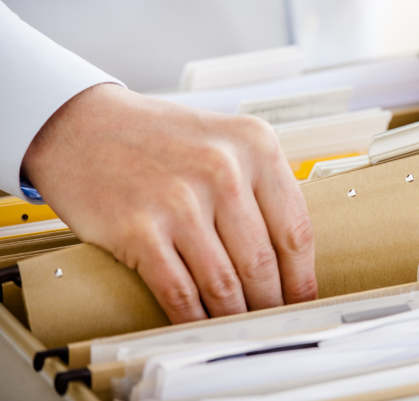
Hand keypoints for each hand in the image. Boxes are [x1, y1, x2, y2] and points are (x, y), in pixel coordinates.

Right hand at [21, 84, 316, 323]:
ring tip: (241, 327)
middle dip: (271, 303)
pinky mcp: (139, 229)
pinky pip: (179, 291)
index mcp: (255, 146)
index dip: (302, 277)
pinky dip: (194, 318)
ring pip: (224, 283)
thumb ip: (259, 188)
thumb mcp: (225, 143)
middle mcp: (222, 169)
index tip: (303, 299)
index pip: (295, 230)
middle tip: (273, 321)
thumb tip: (288, 256)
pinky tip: (202, 325)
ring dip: (235, 315)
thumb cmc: (158, 138)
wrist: (82, 125)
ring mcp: (180, 200)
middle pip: (262, 262)